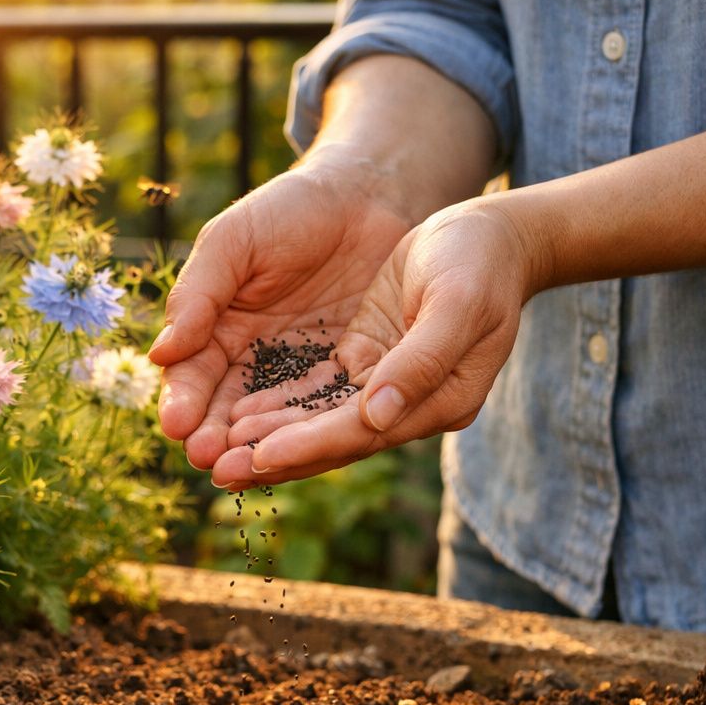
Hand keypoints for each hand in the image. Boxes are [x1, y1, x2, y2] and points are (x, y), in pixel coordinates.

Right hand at [147, 150, 416, 477]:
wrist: (369, 197)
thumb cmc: (291, 210)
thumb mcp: (234, 241)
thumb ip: (199, 293)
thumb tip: (161, 353)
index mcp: (216, 329)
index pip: (192, 375)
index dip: (183, 401)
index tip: (175, 426)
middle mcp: (253, 360)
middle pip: (226, 410)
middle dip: (213, 436)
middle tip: (206, 459)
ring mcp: (300, 373)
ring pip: (272, 420)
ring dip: (255, 447)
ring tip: (242, 469)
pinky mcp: (347, 377)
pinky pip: (326, 411)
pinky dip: (311, 434)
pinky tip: (300, 453)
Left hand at [210, 198, 539, 486]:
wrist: (491, 234)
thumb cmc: (481, 260)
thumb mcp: (459, 302)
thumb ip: (421, 362)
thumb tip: (376, 417)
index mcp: (441, 399)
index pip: (363, 431)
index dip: (309, 444)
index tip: (258, 456)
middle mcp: (410, 405)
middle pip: (333, 439)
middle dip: (274, 456)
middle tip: (216, 470)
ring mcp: (385, 386)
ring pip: (317, 421)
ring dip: (269, 438)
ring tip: (214, 453)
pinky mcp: (366, 360)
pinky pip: (314, 392)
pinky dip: (277, 406)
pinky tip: (235, 415)